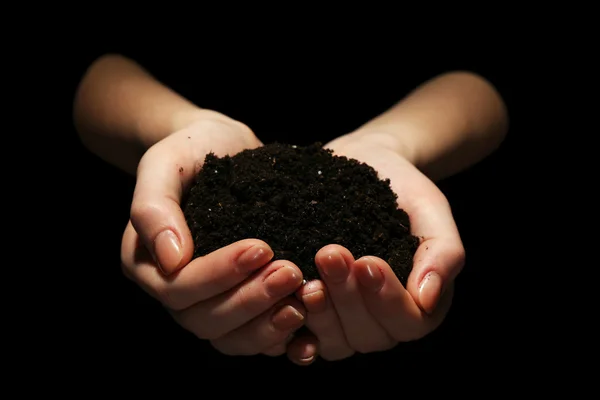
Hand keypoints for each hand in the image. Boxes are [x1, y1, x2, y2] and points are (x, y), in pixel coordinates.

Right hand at [120, 115, 306, 355]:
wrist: (226, 150)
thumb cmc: (193, 150)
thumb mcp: (166, 162)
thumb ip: (154, 207)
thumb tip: (172, 260)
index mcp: (147, 263)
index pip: (179, 287)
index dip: (219, 275)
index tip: (262, 247)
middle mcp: (174, 291)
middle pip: (206, 320)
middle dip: (251, 300)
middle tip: (292, 272)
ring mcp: (207, 303)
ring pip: (231, 338)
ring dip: (268, 324)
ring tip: (305, 299)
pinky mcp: (239, 305)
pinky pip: (255, 337)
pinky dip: (281, 338)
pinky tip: (310, 327)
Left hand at [285, 133, 464, 363]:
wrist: (363, 166)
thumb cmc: (402, 190)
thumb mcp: (430, 210)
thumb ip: (442, 254)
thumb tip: (427, 300)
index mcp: (419, 303)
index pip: (408, 322)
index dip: (387, 299)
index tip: (367, 261)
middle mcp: (383, 321)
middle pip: (369, 335)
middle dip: (348, 298)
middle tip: (329, 255)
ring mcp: (346, 324)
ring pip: (337, 343)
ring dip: (321, 314)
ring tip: (305, 278)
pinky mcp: (314, 315)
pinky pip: (304, 341)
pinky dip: (293, 334)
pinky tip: (283, 311)